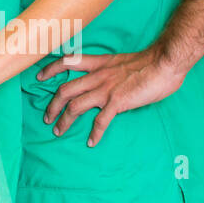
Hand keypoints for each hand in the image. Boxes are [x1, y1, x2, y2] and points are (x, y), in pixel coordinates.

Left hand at [37, 44, 187, 144]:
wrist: (164, 63)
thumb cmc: (149, 62)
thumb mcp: (121, 61)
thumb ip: (110, 70)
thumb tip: (106, 80)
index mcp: (99, 63)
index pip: (67, 61)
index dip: (50, 69)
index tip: (39, 77)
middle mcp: (97, 76)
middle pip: (65, 89)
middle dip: (52, 105)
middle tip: (46, 117)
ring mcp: (106, 89)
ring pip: (75, 106)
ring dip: (64, 120)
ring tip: (58, 131)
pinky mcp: (117, 102)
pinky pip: (101, 121)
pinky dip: (94, 133)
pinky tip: (92, 142)